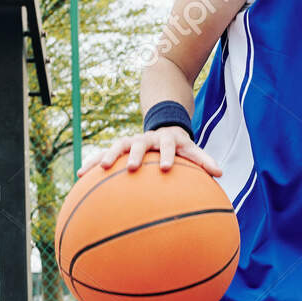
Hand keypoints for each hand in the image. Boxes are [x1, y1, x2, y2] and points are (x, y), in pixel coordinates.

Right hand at [80, 127, 223, 176]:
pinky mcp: (118, 148)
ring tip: (102, 168)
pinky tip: (80, 174)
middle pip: (139, 144)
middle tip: (133, 167)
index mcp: (166, 141)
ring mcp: (130, 142)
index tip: (167, 168)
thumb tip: (221, 173)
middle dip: (136, 155)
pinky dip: (93, 162)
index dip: (168, 156)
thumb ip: (204, 160)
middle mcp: (146, 139)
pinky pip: (103, 155)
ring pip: (117, 146)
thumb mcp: (191, 149)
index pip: (168, 147)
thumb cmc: (179, 145)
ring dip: (109, 156)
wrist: (162, 126)